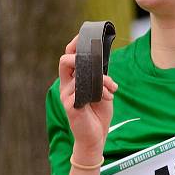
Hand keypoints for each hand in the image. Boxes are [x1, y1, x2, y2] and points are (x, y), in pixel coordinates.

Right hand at [58, 34, 117, 160]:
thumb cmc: (98, 113)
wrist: (96, 137)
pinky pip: (80, 92)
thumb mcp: (102, 91)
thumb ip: (101, 78)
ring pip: (79, 76)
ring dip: (100, 80)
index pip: (69, 57)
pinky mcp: (71, 107)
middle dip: (80, 57)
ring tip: (110, 91)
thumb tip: (105, 71)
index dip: (74, 45)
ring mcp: (66, 96)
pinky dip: (98, 92)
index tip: (84, 37)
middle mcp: (67, 86)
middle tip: (96, 65)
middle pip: (65, 61)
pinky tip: (105, 98)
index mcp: (74, 80)